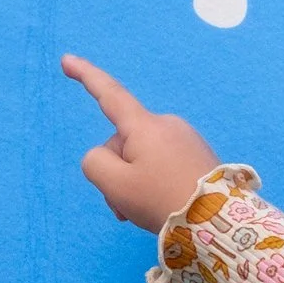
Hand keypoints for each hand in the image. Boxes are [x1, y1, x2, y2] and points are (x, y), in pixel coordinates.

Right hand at [62, 54, 220, 231]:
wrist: (216, 221)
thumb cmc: (161, 199)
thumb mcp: (114, 185)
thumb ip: (94, 162)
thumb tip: (106, 156)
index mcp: (144, 126)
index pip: (109, 94)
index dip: (86, 76)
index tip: (68, 60)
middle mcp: (166, 124)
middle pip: (123, 142)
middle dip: (117, 171)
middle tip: (125, 204)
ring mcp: (185, 139)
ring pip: (141, 156)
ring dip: (134, 181)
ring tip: (144, 209)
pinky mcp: (198, 155)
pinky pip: (162, 163)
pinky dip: (153, 181)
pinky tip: (162, 204)